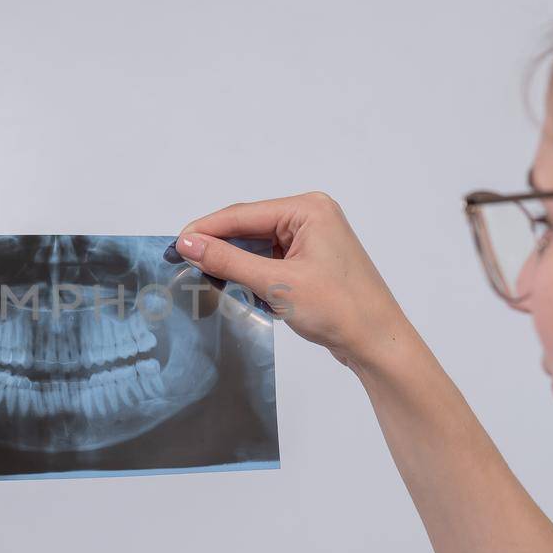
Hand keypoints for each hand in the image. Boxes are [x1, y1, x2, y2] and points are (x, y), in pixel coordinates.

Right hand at [175, 192, 408, 370]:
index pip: (243, 214)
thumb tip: (189, 243)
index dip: (205, 230)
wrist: (378, 343)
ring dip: (234, 264)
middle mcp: (311, 216)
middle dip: (218, 248)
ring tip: (205, 279)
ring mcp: (312, 239)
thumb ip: (228, 261)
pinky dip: (251, 274)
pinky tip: (236, 288)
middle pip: (248, 228)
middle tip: (182, 264)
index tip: (174, 245)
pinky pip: (269, 260)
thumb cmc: (341, 309)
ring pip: (256, 246)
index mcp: (308, 209)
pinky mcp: (310, 261)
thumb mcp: (277, 284)